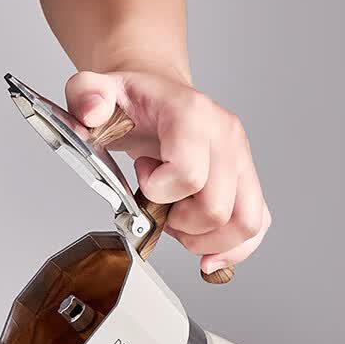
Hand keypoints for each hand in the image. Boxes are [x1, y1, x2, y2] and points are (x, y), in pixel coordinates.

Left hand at [65, 69, 270, 275]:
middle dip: (180, 223)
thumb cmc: (132, 102)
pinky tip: (207, 253)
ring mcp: (242, 159)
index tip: (142, 176)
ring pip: (246, 223)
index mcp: (193, 114)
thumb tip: (93, 112)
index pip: (189, 175)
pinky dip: (234, 247)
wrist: (157, 96)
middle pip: (217, 209)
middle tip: (158, 205)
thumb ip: (86, 94)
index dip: (158, 191)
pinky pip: (258, 225)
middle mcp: (226, 136)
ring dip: (206, 240)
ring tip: (179, 221)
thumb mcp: (96, 90)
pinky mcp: (248, 180)